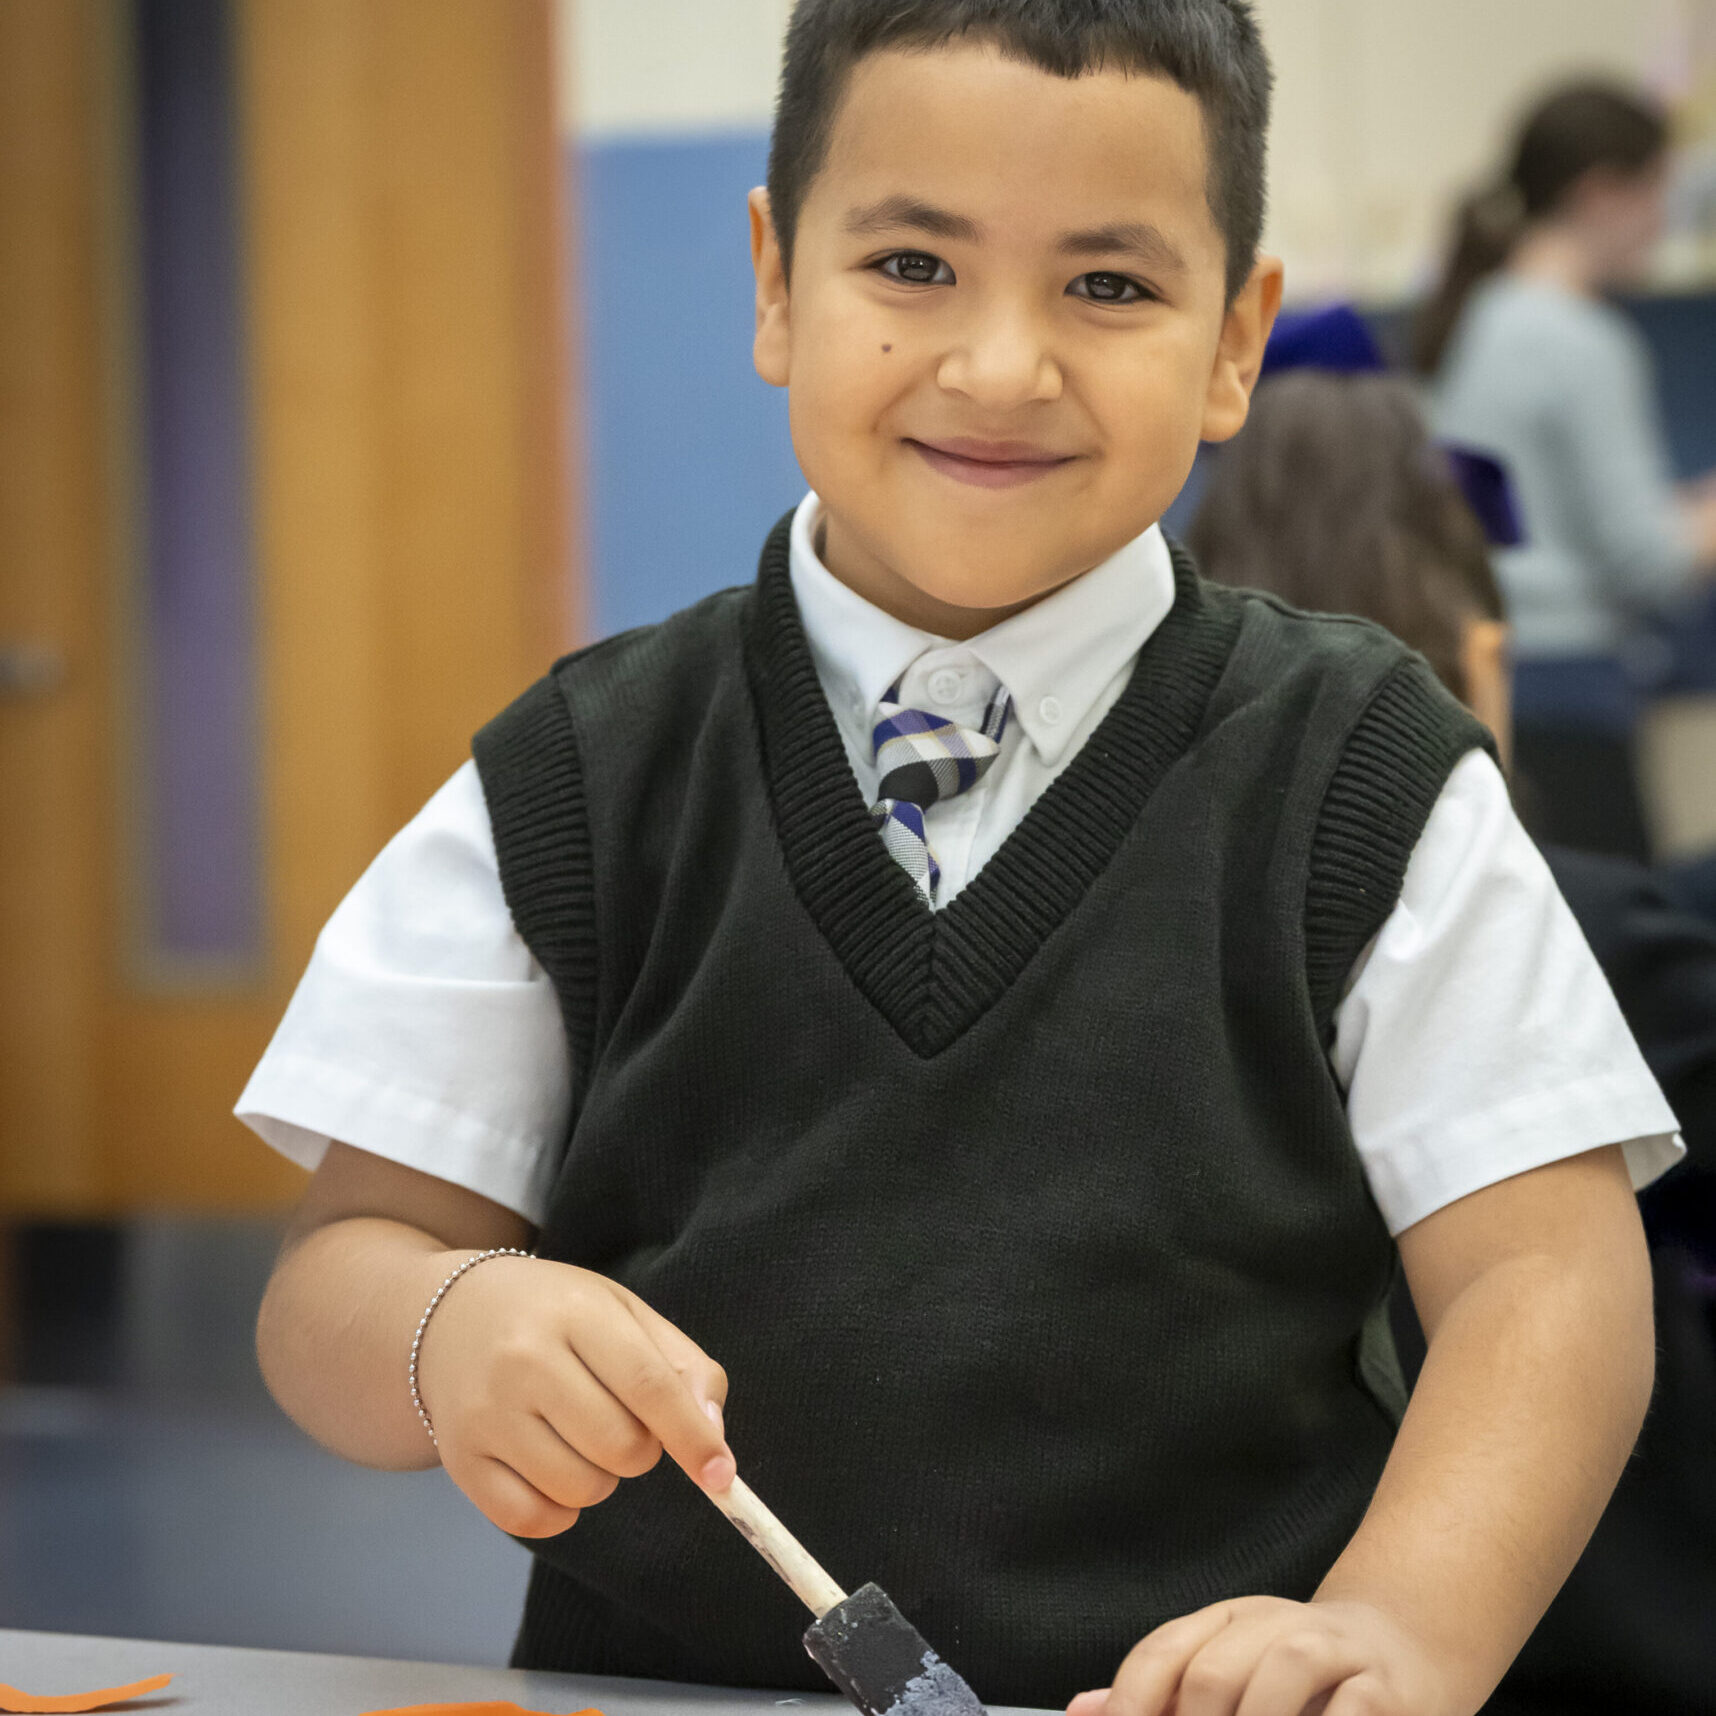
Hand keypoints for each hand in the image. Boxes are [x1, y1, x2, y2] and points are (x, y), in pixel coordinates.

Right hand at [415, 1254, 734, 1537]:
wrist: (449, 1315)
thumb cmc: (555, 1313)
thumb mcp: (623, 1312)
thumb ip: (682, 1366)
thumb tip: (714, 1437)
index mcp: (576, 1312)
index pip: (648, 1385)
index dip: (692, 1437)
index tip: (722, 1476)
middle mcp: (524, 1360)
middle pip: (619, 1446)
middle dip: (641, 1449)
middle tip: (621, 1419)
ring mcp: (486, 1412)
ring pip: (580, 1489)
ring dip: (601, 1478)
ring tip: (580, 1436)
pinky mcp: (460, 1458)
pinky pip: (530, 1520)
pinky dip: (558, 1511)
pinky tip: (553, 1469)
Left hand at [1067, 1596, 1459, 1715]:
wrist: (1406, 1643)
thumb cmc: (1304, 1673)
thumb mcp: (1231, 1665)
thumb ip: (1162, 1690)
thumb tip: (1083, 1711)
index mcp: (1229, 1621)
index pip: (1164, 1653)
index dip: (1133, 1704)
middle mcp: (1276, 1624)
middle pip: (1214, 1671)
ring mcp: (1335, 1651)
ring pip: (1282, 1672)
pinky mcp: (1388, 1688)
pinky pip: (1351, 1710)